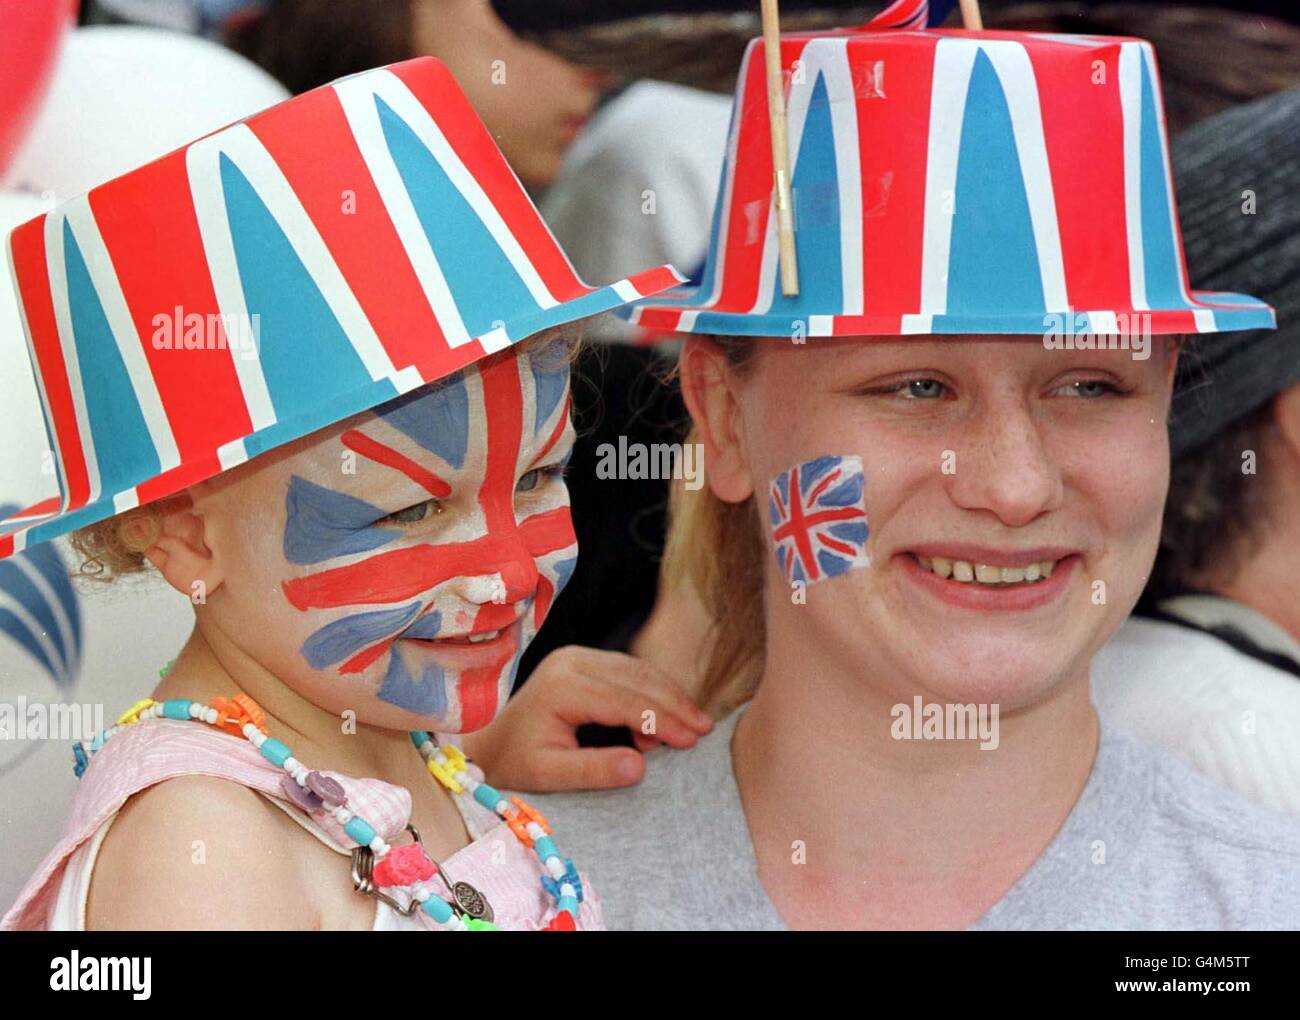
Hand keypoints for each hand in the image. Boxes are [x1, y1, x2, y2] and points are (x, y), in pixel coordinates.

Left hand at [461, 646, 712, 792]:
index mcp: (562, 685)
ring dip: (668, 695)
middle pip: (637, 678)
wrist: (489, 744)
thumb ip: (594, 770)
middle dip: (674, 704)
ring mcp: (577, 656)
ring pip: (637, 670)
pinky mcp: (584, 660)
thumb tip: (641, 766)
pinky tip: (667, 718)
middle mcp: (571, 660)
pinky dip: (653, 691)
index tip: (692, 740)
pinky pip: (629, 670)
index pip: (625, 700)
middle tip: (704, 730)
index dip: (662, 720)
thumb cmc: (516, 763)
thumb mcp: (550, 775)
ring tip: (694, 725)